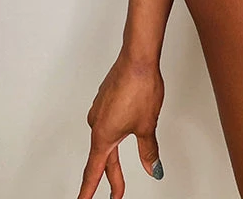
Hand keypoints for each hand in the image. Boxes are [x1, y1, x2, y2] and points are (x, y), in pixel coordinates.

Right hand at [76, 50, 164, 198]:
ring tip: (121, 167)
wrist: (138, 58)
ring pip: (106, 139)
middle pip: (103, 158)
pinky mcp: (106, 98)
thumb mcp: (147, 126)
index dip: (88, 191)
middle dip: (112, 177)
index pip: (94, 172)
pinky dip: (115, 133)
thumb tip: (153, 168)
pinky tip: (124, 131)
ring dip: (113, 155)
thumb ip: (148, 151)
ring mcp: (100, 109)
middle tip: (117, 193)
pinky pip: (108, 122)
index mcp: (103, 136)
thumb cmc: (139, 87)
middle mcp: (97, 123)